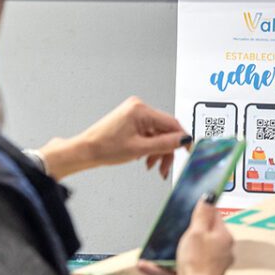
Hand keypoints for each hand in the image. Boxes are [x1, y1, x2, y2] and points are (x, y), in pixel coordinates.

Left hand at [39, 96, 191, 179]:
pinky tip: (146, 158)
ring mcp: (135, 114)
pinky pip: (149, 134)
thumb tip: (183, 140)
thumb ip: (165, 144)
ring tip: (153, 165)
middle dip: (166, 150)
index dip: (182, 139)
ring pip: (158, 134)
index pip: (172, 123)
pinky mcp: (131, 121)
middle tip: (165, 166)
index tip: (188, 150)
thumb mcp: (139, 149)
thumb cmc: (104, 147)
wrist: (86, 151)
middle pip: (165, 130)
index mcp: (141, 110)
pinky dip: (150, 147)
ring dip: (158, 151)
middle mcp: (139, 108)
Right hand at [137, 194, 233, 274]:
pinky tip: (149, 265)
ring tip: (158, 248)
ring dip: (174, 249)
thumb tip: (208, 197)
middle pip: (203, 233)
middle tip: (174, 227)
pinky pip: (183, 267)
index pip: (215, 215)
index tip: (191, 205)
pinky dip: (168, 266)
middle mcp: (222, 251)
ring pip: (191, 251)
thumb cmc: (198, 264)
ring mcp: (212, 265)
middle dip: (186, 231)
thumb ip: (202, 214)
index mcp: (224, 237)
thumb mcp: (196, 232)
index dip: (202, 209)